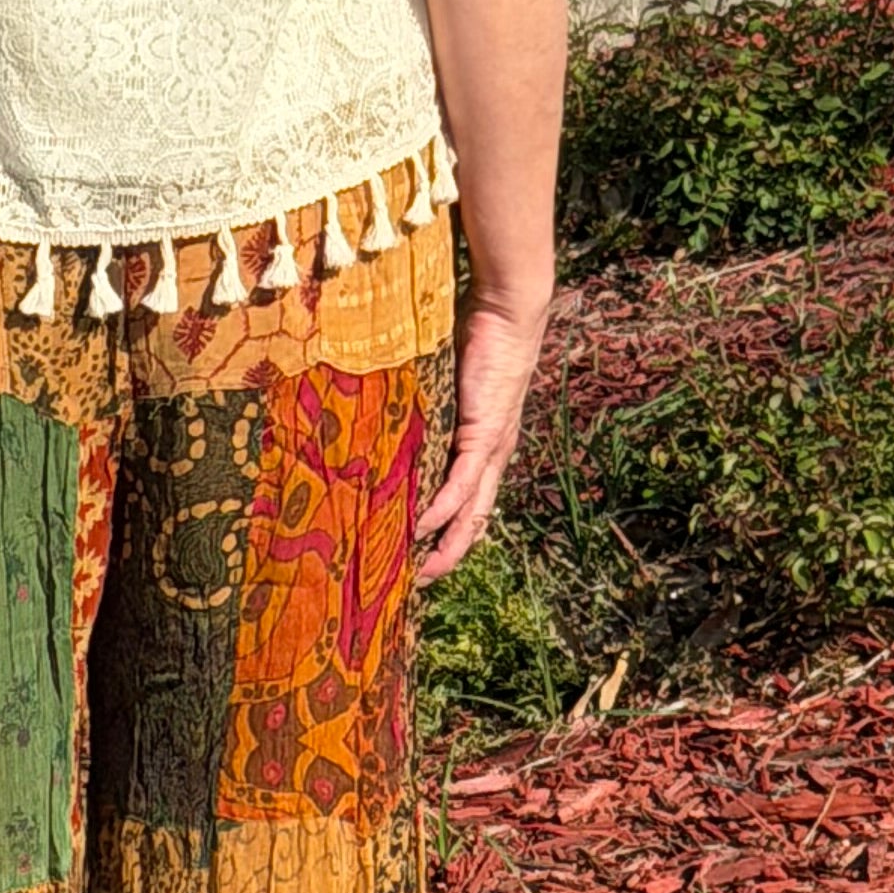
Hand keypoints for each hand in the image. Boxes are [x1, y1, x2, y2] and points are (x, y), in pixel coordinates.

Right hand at [414, 295, 545, 585]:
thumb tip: (386, 415)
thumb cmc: (475, 337)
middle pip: (475, 518)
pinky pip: (463, 481)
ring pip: (472, 509)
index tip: (422, 556)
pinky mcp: (485, 431)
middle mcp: (491, 454)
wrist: (507, 311)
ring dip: (449, 544)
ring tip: (421, 570)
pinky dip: (444, 508)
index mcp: (485, 445)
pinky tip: (425, 529)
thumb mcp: (443, 383)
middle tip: (420, 581)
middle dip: (450, 554)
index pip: (470, 500)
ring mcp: (491, 446)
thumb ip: (424, 405)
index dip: (452, 532)